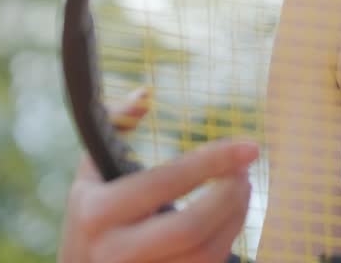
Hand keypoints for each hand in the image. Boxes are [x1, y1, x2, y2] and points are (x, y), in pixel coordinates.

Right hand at [58, 88, 258, 262]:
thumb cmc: (92, 216)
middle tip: (245, 172)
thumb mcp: (90, 173)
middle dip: (230, 196)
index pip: (166, 182)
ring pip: (205, 254)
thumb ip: (112, 126)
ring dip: (236, 218)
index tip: (250, 146)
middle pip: (190, 227)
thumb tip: (145, 94)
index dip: (213, 161)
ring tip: (242, 190)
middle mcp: (114, 252)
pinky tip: (231, 217)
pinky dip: (227, 240)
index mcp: (97, 212)